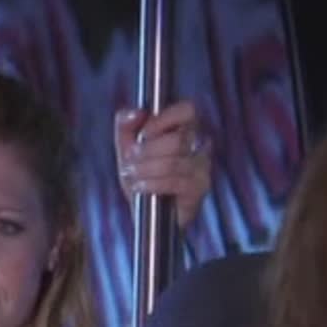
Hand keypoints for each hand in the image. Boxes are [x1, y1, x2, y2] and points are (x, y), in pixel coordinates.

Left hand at [115, 100, 211, 229]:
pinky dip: (152, 184)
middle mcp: (198, 146)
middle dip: (147, 150)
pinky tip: (140, 187)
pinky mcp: (199, 189)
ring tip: (132, 175)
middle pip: (177, 139)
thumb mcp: (127, 148)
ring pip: (173, 162)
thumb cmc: (143, 178)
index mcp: (184, 129)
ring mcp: (201, 168)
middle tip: (131, 159)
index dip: (164, 119)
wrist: (148, 216)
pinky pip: (175, 182)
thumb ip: (125, 125)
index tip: (143, 133)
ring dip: (145, 169)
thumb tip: (136, 111)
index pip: (187, 110)